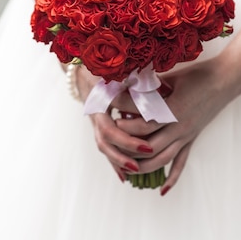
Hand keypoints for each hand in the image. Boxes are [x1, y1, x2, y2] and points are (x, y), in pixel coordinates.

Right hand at [74, 66, 157, 181]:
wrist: (85, 64)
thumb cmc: (106, 63)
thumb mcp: (119, 70)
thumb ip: (134, 80)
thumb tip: (155, 89)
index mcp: (99, 102)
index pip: (109, 130)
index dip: (127, 141)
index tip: (147, 147)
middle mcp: (95, 114)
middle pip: (104, 143)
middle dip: (123, 156)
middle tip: (143, 163)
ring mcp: (95, 121)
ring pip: (104, 147)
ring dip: (118, 161)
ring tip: (136, 172)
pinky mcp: (100, 124)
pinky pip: (106, 146)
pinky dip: (115, 161)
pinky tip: (125, 175)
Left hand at [116, 55, 239, 193]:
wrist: (226, 79)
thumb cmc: (197, 74)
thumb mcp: (171, 77)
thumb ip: (151, 87)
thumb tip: (126, 85)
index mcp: (174, 110)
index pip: (144, 123)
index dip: (126, 123)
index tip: (111, 116)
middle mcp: (180, 127)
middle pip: (149, 147)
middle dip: (128, 148)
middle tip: (111, 144)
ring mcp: (186, 135)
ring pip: (162, 159)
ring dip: (143, 167)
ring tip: (125, 169)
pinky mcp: (192, 139)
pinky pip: (181, 162)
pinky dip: (172, 178)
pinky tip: (162, 191)